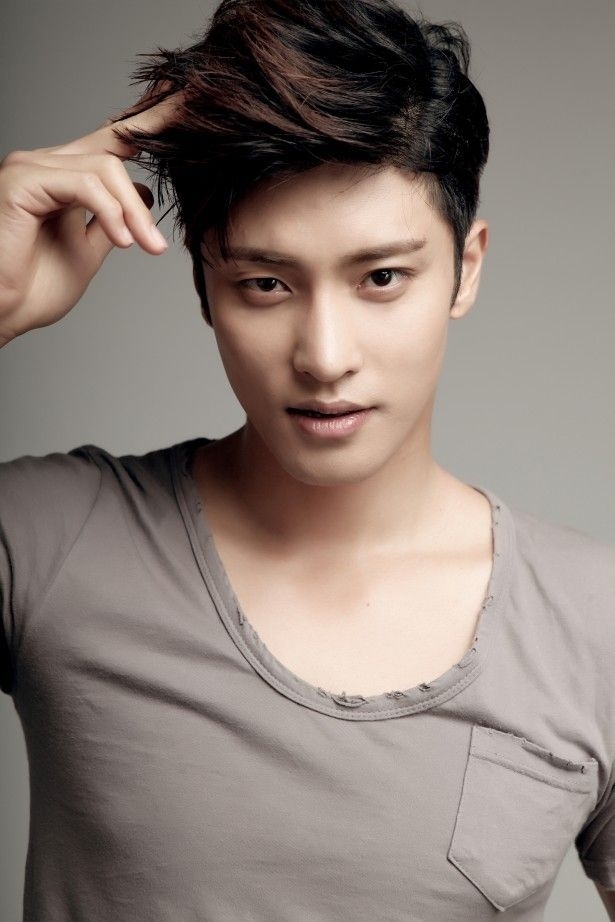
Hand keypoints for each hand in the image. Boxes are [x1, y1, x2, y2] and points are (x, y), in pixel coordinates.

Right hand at [0, 92, 179, 345]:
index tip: (188, 114)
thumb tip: (142, 194)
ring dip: (132, 214)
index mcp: (59, 175)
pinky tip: (124, 242)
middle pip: (113, 150)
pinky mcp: (21, 181)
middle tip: (159, 241)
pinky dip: (111, 212)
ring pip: (105, 168)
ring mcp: (29, 168)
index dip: (150, 123)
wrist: (2, 313)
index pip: (111, 139)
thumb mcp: (89, 250)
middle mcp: (42, 163)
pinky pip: (84, 184)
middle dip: (146, 188)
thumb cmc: (34, 287)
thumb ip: (112, 220)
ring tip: (146, 247)